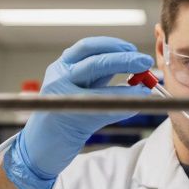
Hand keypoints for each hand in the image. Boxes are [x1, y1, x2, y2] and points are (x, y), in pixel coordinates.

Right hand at [4, 37, 152, 188]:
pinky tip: (136, 104)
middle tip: (145, 61)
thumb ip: (101, 75)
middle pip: (95, 62)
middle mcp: (60, 77)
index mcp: (63, 66)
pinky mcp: (71, 118)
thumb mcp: (80, 86)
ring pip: (99, 92)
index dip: (113, 45)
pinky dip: (123, 106)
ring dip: (126, 86)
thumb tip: (133, 64)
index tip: (132, 48)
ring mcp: (64, 98)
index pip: (88, 47)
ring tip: (144, 86)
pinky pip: (103, 109)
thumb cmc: (66, 113)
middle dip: (124, 60)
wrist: (43, 143)